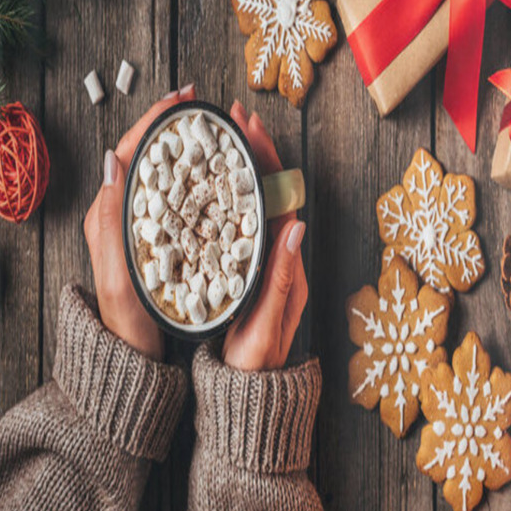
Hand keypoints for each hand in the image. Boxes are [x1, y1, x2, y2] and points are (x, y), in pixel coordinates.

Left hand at [83, 84, 195, 360]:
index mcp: (111, 213)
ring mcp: (150, 222)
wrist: (135, 353)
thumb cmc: (126, 319)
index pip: (130, 151)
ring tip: (217, 125)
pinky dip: (202, 174)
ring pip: (170, 171)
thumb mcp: (116, 274)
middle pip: (151, 154)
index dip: (155, 120)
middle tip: (202, 102)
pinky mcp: (168, 235)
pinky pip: (184, 194)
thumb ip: (110, 221)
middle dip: (175, 123)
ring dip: (191, 143)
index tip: (180, 99)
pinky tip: (222, 168)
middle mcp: (130, 211)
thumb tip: (113, 160)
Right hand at [222, 101, 307, 370]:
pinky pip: (242, 221)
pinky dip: (231, 194)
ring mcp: (263, 260)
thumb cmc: (257, 362)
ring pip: (255, 202)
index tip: (249, 127)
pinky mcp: (247, 268)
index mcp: (287, 262)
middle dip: (255, 151)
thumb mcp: (267, 322)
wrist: (250, 392)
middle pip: (270, 191)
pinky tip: (214, 181)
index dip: (266, 159)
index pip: (280, 198)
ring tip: (226, 136)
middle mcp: (279, 255)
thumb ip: (281, 277)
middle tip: (234, 117)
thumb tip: (296, 225)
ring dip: (244, 167)